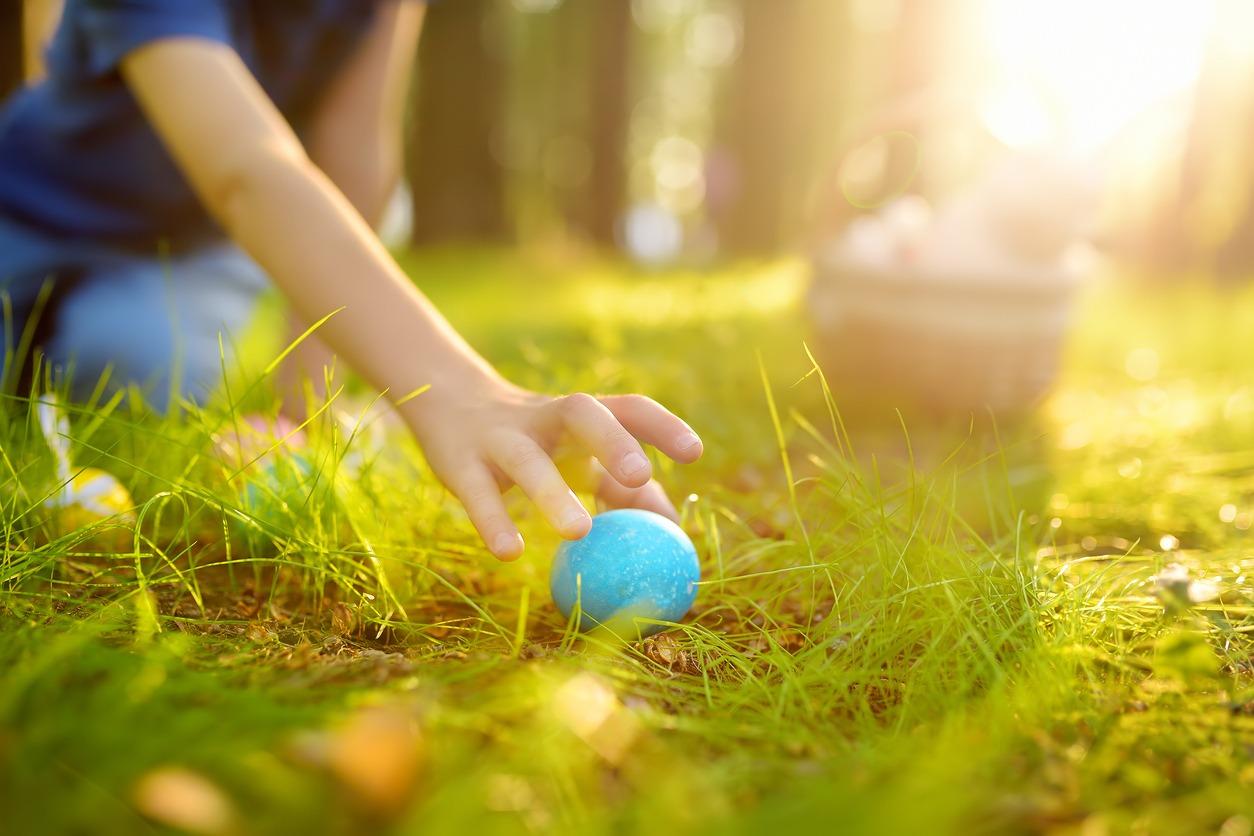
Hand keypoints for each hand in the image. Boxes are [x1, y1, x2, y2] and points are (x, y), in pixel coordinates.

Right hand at [401, 377, 702, 559]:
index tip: (694, 454)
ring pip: (527, 459)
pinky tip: (510, 551)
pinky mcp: (462, 465)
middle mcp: (545, 417)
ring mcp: (501, 438)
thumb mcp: (580, 456)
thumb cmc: (537, 441)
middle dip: (613, 441)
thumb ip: (624, 488)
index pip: (628, 408)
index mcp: (581, 415)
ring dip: (552, 493)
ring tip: (578, 531)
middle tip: (640, 475)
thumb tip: (674, 530)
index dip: (662, 426)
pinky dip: (493, 521)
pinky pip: (477, 494)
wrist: (449, 405)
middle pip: (583, 413)